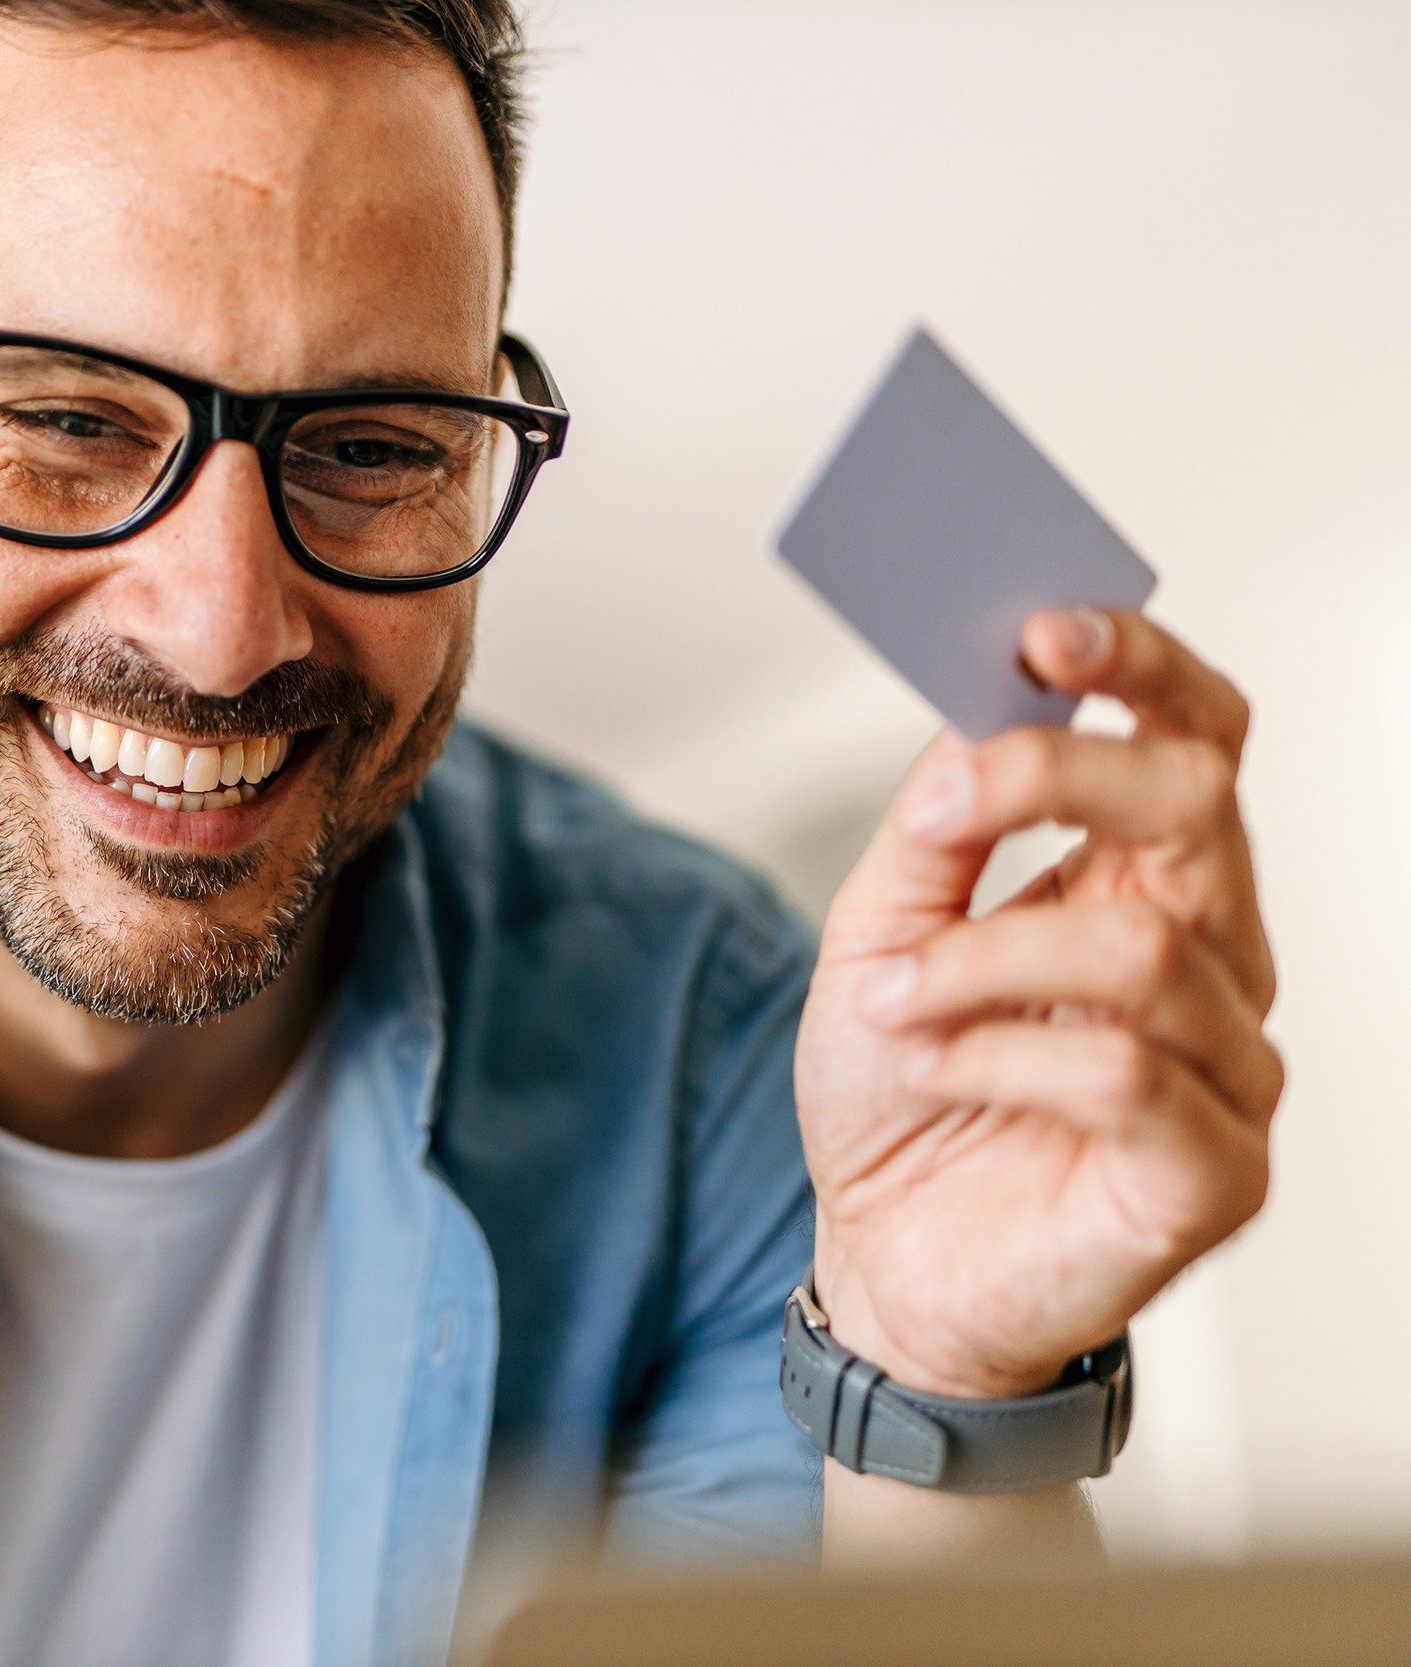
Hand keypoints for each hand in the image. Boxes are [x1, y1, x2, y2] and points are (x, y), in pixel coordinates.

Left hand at [796, 608, 1281, 1399]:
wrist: (883, 1262)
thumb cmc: (901, 1093)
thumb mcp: (880, 934)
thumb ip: (936, 828)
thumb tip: (970, 715)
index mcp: (1149, 880)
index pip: (1198, 738)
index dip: (1141, 668)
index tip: (1041, 632)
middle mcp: (1216, 957)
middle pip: (1196, 805)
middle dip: (1055, 780)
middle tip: (944, 808)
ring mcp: (1231, 1065)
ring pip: (1139, 948)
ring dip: (979, 963)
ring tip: (885, 1002)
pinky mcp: (1215, 1172)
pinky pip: (1125, 1075)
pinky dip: (997, 1057)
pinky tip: (931, 1068)